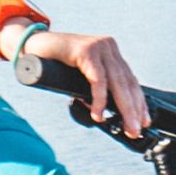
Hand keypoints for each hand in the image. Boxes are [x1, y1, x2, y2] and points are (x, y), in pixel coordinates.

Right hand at [28, 26, 147, 136]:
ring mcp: (99, 47)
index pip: (130, 80)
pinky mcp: (86, 50)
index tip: (143, 121)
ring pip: (116, 83)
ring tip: (126, 126)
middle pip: (127, 83)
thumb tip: (104, 113)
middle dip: (133, 109)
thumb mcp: (81, 76)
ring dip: (123, 108)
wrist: (32, 45)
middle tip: (135, 129)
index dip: (138, 102)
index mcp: (111, 52)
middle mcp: (108, 47)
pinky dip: (100, 99)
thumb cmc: (54, 62)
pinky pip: (98, 79)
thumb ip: (94, 87)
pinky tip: (98, 114)